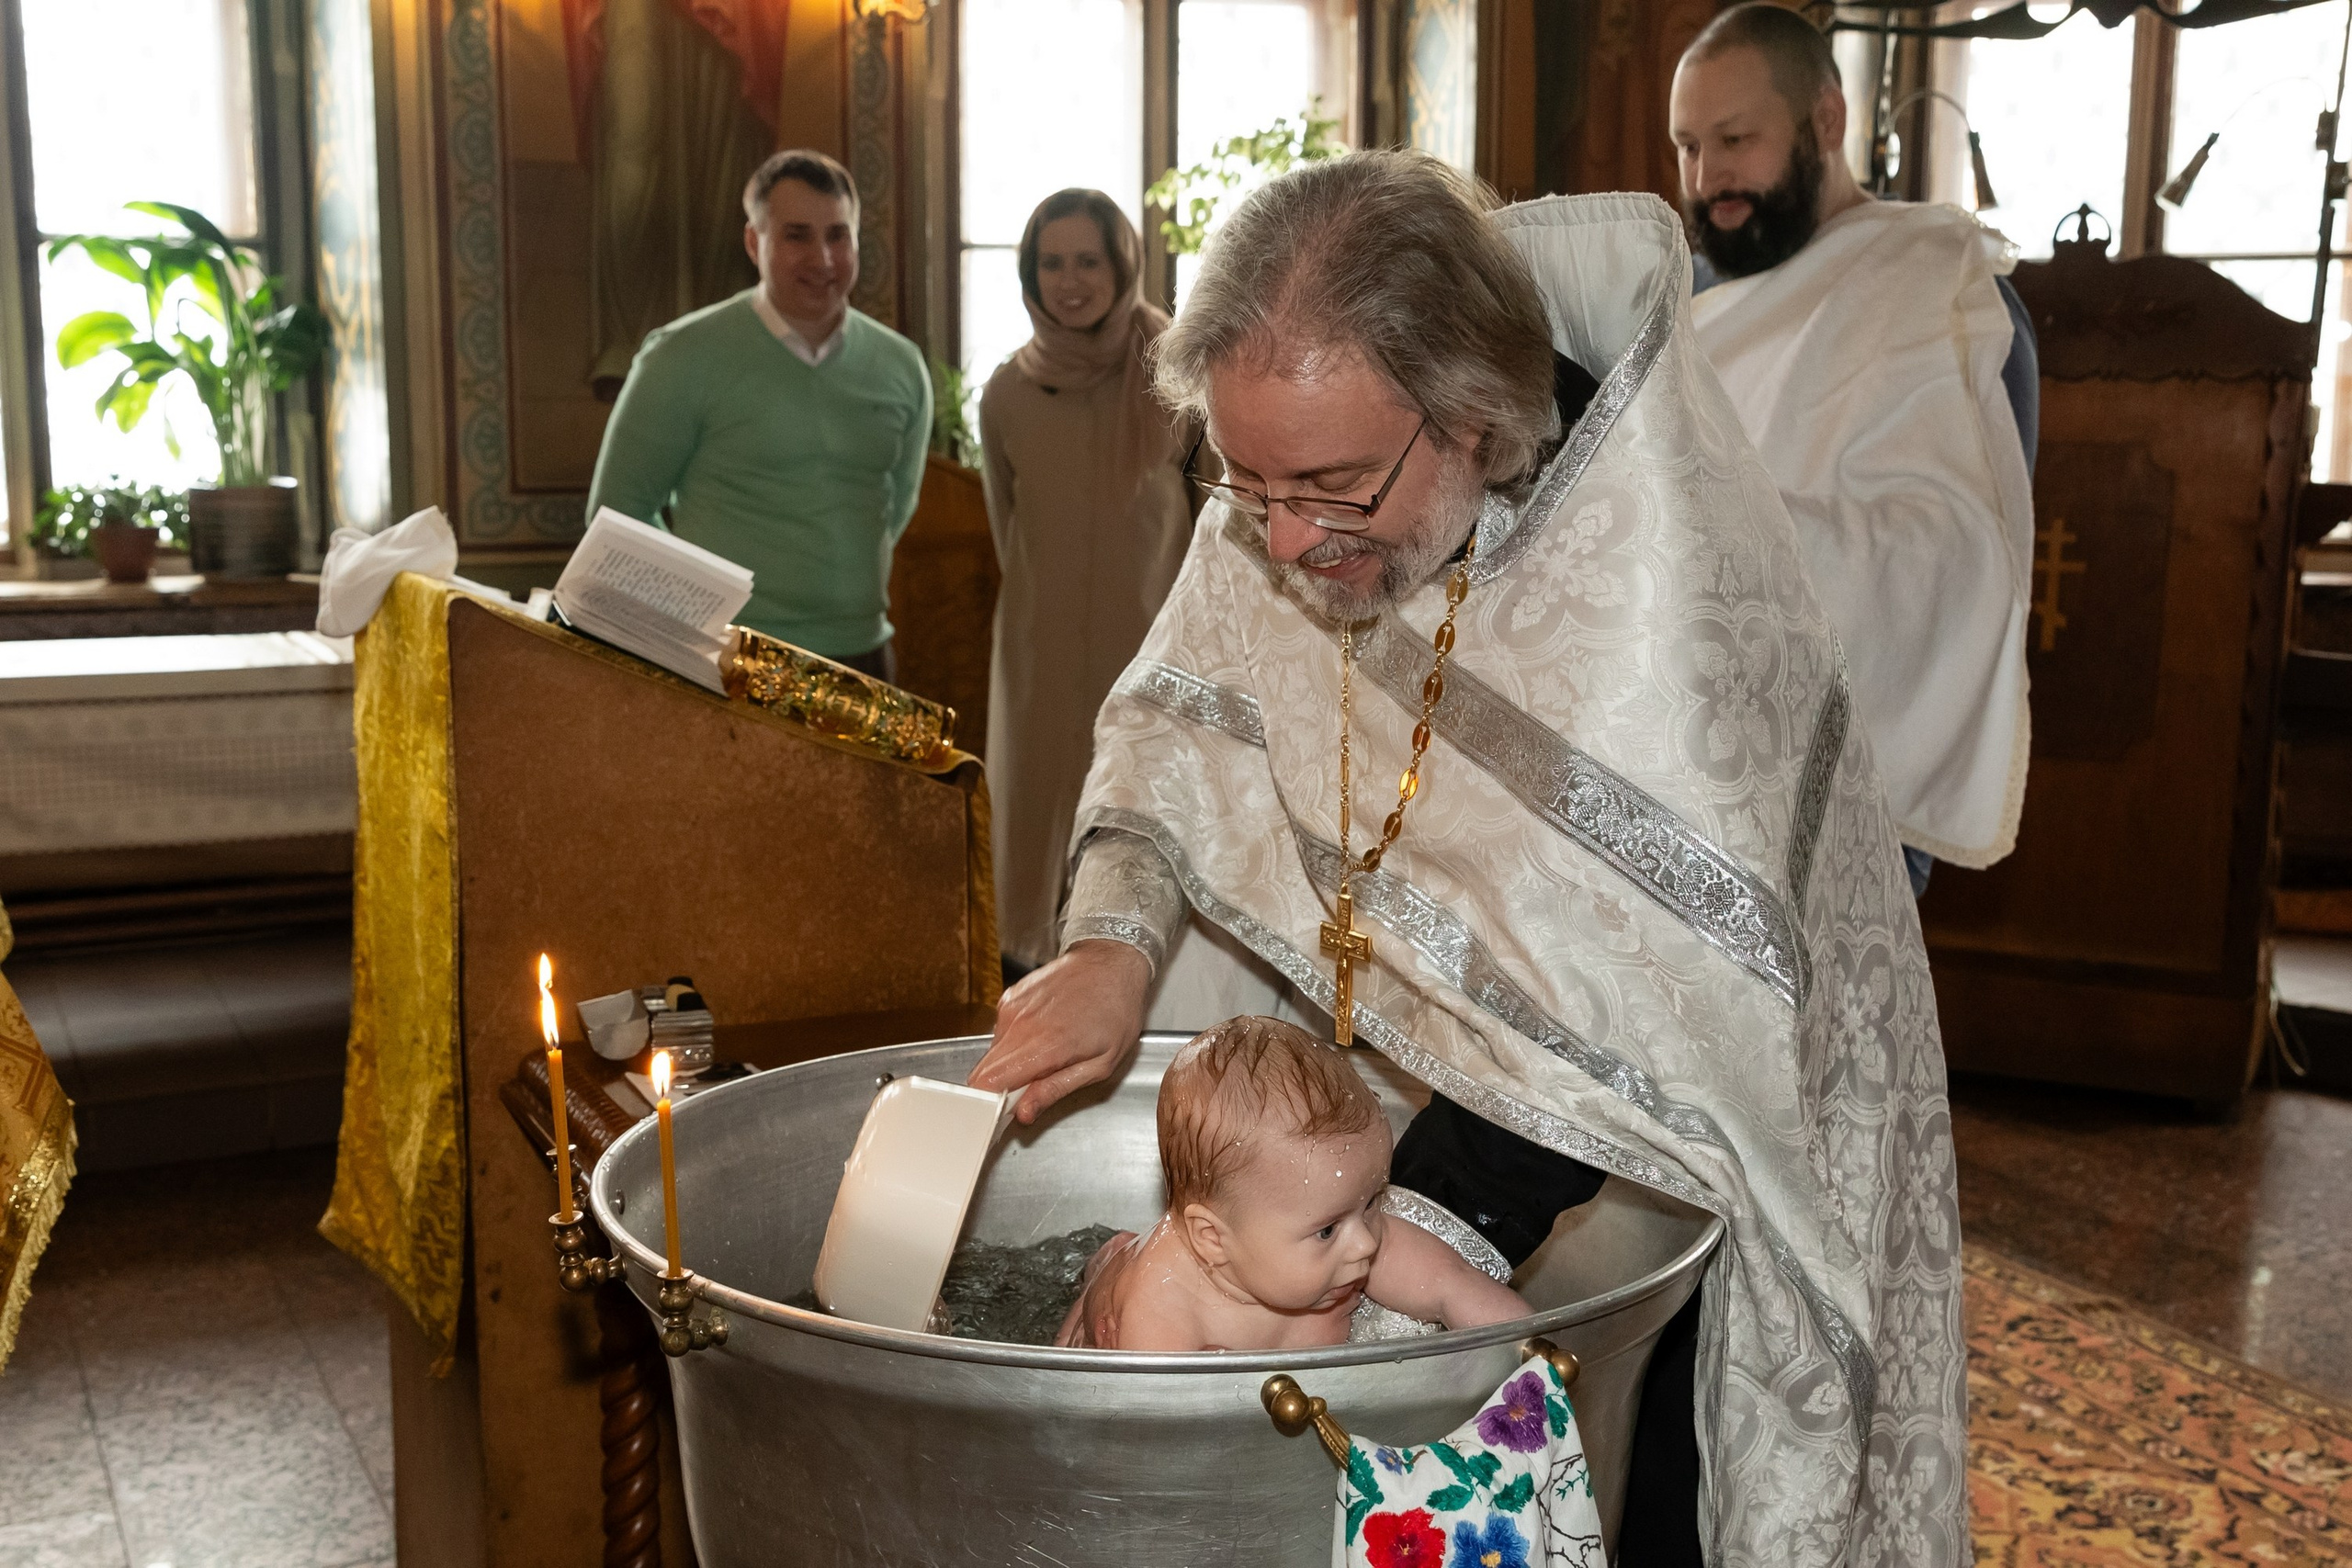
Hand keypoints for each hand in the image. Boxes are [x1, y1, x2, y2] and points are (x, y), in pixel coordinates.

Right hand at [969, 940, 1152, 1123]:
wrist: (1111, 962)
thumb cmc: (1115, 1012)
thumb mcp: (1101, 1064)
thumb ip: (1056, 1089)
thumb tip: (1023, 1113)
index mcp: (1043, 1045)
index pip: (986, 1084)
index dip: (988, 1106)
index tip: (1002, 1114)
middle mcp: (1020, 1024)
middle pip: (981, 1072)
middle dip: (999, 1089)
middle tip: (1031, 1090)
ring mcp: (1011, 1008)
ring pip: (992, 1053)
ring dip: (1011, 1064)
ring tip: (1045, 1056)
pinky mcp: (1010, 997)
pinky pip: (1001, 1032)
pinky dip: (1016, 1041)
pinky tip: (1043, 1032)